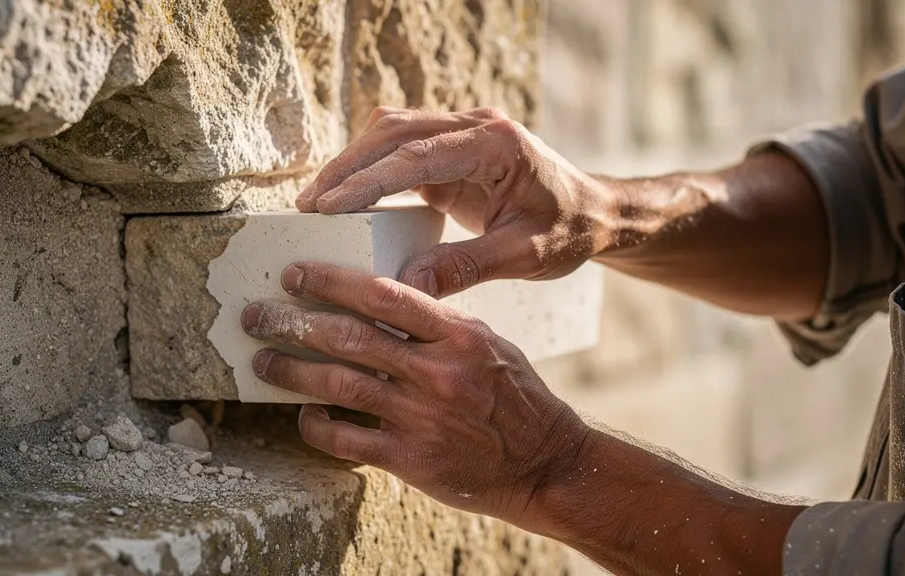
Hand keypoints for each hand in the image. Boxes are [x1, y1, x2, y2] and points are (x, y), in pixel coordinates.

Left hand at [240, 262, 589, 524]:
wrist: (544, 462)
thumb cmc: (515, 397)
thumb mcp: (487, 343)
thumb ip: (437, 324)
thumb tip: (380, 303)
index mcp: (458, 335)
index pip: (384, 296)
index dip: (332, 281)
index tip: (296, 275)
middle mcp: (437, 373)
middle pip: (350, 338)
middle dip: (294, 322)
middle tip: (258, 316)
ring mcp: (422, 417)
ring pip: (340, 385)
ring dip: (292, 371)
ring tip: (264, 362)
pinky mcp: (412, 459)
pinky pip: (348, 439)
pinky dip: (317, 426)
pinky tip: (304, 416)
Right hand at [295, 107, 608, 297]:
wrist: (596, 212)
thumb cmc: (568, 229)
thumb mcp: (524, 254)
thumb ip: (467, 266)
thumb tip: (408, 285)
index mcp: (496, 144)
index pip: (416, 156)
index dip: (366, 180)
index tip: (326, 204)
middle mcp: (476, 125)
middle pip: (394, 132)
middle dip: (347, 167)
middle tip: (308, 206)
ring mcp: (464, 131)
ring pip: (392, 131)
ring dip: (354, 163)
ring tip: (318, 202)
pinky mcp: (454, 148)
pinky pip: (402, 148)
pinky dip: (372, 168)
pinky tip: (350, 198)